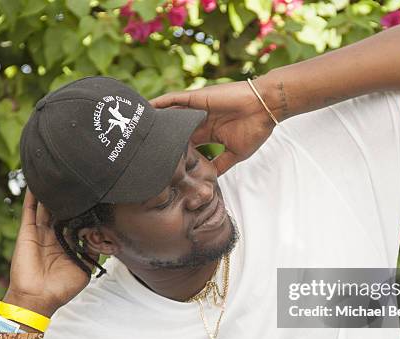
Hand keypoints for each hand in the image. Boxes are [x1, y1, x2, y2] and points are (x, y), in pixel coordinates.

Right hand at [4, 188, 98, 316]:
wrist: (38, 298)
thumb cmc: (61, 288)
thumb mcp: (84, 269)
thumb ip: (92, 252)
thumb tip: (102, 237)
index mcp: (66, 243)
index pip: (76, 220)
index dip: (83, 208)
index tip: (92, 193)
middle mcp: (53, 235)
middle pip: (61, 210)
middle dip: (68, 196)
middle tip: (76, 177)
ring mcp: (40, 232)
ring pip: (46, 206)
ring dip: (50, 192)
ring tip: (56, 173)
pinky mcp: (27, 232)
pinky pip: (29, 210)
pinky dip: (31, 196)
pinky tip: (36, 182)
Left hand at [150, 77, 275, 175]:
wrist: (264, 108)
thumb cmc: (254, 129)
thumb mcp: (235, 153)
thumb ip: (221, 164)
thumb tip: (210, 179)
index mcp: (208, 133)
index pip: (185, 144)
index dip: (171, 152)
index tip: (157, 164)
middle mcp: (199, 120)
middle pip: (173, 130)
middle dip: (158, 138)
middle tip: (139, 148)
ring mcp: (196, 108)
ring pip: (170, 114)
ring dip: (155, 120)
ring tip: (135, 128)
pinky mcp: (196, 98)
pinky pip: (173, 99)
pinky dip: (159, 103)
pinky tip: (145, 108)